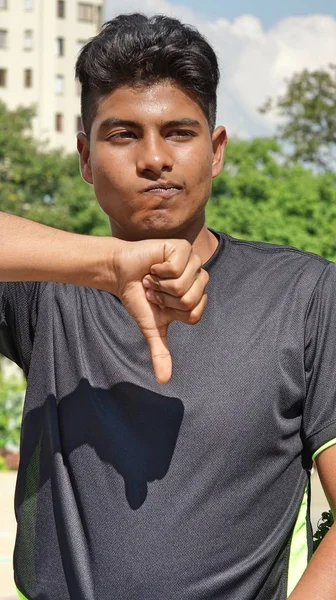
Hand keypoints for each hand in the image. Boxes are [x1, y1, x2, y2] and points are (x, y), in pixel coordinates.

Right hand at [111, 238, 208, 383]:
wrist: (120, 273)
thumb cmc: (138, 298)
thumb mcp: (152, 327)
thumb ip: (161, 352)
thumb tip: (164, 382)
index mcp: (196, 297)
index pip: (195, 314)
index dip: (171, 311)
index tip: (159, 303)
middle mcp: (198, 279)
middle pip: (191, 299)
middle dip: (165, 298)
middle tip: (155, 290)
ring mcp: (192, 262)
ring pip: (184, 284)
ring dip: (161, 284)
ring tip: (153, 278)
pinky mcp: (182, 248)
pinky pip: (178, 266)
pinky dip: (160, 270)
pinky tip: (154, 265)